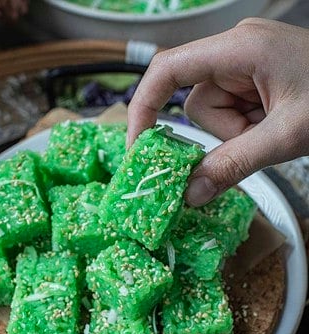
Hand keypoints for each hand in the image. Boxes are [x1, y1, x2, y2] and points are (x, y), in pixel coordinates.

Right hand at [127, 18, 308, 205]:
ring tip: (272, 132)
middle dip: (220, 133)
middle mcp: (235, 52)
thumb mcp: (284, 136)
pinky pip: (230, 115)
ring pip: (212, 114)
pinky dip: (245, 130)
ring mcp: (244, 67)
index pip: (167, 70)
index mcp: (239, 49)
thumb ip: (233, 165)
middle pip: (195, 104)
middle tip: (255, 141)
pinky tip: (272, 126)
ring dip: (236, 134)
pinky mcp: (252, 81)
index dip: (143, 107)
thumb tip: (191, 194)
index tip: (137, 146)